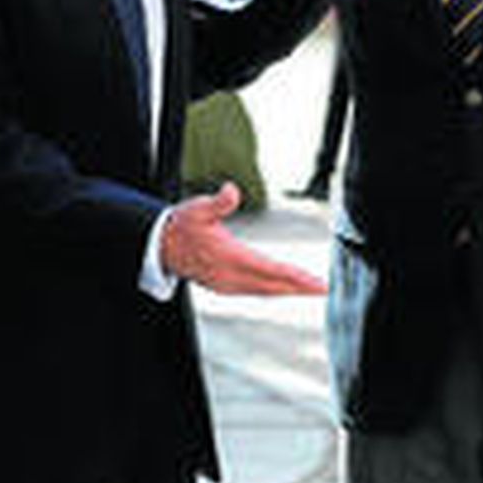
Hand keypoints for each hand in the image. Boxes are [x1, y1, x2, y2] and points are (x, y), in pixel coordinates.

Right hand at [161, 182, 327, 295]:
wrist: (159, 245)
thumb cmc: (181, 225)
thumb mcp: (197, 208)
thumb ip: (217, 202)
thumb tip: (231, 190)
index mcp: (229, 258)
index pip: (270, 270)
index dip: (295, 276)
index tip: (315, 282)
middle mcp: (230, 276)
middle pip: (272, 285)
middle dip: (299, 287)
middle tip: (324, 289)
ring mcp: (226, 285)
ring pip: (264, 291)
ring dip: (288, 291)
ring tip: (310, 290)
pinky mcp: (223, 287)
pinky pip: (255, 292)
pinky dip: (273, 291)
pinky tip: (283, 288)